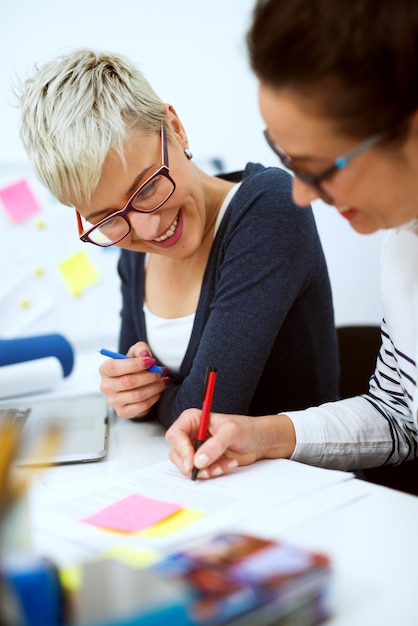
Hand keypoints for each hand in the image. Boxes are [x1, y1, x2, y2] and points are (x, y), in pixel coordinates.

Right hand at [99, 342, 169, 418]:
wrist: (134, 386)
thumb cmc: (132, 368)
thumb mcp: (135, 354)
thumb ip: (140, 349)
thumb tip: (145, 355)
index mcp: (105, 370)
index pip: (115, 367)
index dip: (135, 364)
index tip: (151, 361)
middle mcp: (106, 386)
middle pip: (128, 382)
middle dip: (149, 376)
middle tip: (161, 372)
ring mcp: (113, 401)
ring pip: (137, 395)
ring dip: (155, 387)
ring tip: (163, 380)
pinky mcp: (122, 412)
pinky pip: (141, 406)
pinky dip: (154, 397)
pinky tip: (158, 391)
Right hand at [166, 409, 295, 478]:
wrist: (260, 441)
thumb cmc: (247, 429)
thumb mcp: (232, 431)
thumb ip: (215, 445)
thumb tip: (199, 459)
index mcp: (194, 420)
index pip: (176, 434)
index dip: (181, 449)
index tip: (191, 462)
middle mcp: (192, 434)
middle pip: (177, 453)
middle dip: (191, 465)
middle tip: (205, 470)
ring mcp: (197, 450)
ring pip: (187, 466)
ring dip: (204, 470)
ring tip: (222, 466)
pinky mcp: (205, 462)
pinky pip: (200, 472)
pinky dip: (212, 473)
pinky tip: (227, 466)